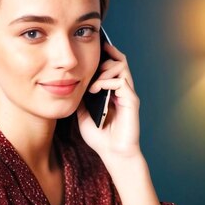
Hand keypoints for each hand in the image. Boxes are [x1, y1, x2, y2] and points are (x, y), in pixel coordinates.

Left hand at [76, 42, 140, 162]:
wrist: (113, 154)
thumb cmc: (100, 138)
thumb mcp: (83, 114)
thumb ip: (81, 99)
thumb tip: (72, 84)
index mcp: (113, 92)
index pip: (112, 65)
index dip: (104, 55)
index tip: (91, 51)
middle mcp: (122, 90)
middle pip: (119, 59)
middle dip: (105, 56)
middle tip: (91, 64)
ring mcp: (127, 94)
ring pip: (121, 66)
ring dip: (104, 70)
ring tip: (92, 84)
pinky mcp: (131, 101)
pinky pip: (121, 81)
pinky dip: (106, 81)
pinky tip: (96, 90)